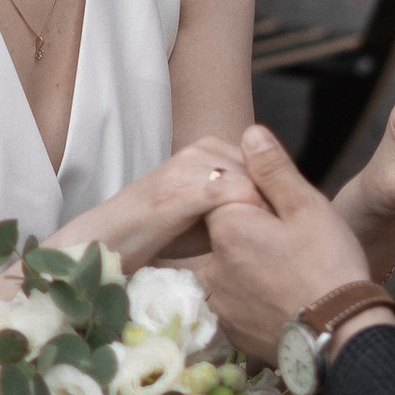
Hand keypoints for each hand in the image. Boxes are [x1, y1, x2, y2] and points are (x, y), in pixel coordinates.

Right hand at [89, 138, 266, 266]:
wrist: (107, 240)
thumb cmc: (157, 233)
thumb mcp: (205, 214)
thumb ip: (237, 205)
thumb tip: (278, 215)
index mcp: (209, 149)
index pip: (264, 163)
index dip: (279, 195)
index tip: (287, 227)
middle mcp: (202, 150)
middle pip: (263, 170)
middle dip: (275, 203)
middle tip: (283, 238)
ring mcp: (190, 167)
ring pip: (252, 181)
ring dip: (265, 212)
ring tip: (272, 244)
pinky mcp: (180, 190)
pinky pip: (232, 194)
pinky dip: (248, 216)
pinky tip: (252, 243)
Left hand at [197, 125, 379, 361]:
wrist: (342, 336)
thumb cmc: (329, 264)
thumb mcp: (308, 207)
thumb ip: (273, 170)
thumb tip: (249, 133)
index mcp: (227, 228)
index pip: (222, 197)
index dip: (253, 198)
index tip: (282, 212)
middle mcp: (211, 266)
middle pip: (222, 235)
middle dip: (249, 233)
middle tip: (292, 247)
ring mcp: (219, 303)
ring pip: (225, 270)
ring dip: (247, 267)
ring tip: (288, 275)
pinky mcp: (231, 332)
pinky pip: (233, 304)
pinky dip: (251, 298)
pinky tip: (282, 299)